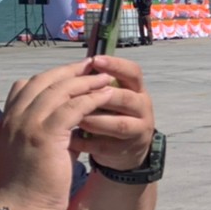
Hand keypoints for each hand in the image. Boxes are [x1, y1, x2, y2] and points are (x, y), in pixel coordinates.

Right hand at [0, 60, 117, 209]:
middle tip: (91, 64)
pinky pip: (73, 107)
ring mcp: (27, 124)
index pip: (26, 85)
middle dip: (69, 71)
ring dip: (85, 81)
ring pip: (59, 90)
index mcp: (8, 120)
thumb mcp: (32, 151)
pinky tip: (106, 94)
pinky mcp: (45, 134)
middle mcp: (14, 117)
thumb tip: (70, 123)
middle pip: (43, 81)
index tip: (72, 72)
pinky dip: (91, 98)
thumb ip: (45, 133)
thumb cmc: (28, 186)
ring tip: (104, 77)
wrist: (18, 208)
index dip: (52, 76)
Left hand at [77, 56, 156, 171]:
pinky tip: (67, 139)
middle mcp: (142, 108)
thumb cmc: (111, 113)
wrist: (126, 148)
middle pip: (127, 98)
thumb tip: (74, 66)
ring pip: (119, 124)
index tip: (95, 60)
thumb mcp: (110, 95)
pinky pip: (104, 145)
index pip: (133, 72)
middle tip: (78, 95)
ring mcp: (138, 130)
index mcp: (137, 89)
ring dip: (94, 120)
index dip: (116, 65)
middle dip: (101, 96)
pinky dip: (84, 142)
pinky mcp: (126, 149)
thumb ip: (96, 82)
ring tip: (71, 119)